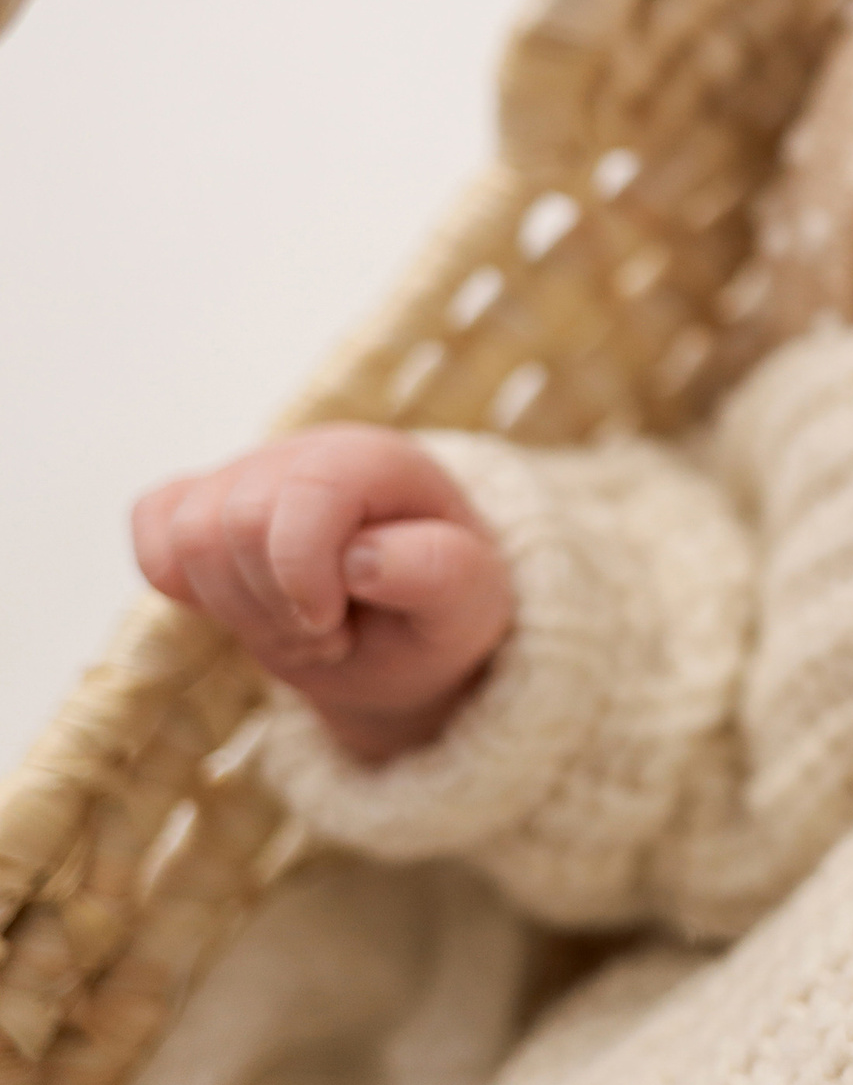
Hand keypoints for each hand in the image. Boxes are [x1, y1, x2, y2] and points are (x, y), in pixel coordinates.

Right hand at [132, 424, 512, 761]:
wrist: (403, 634)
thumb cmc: (438, 613)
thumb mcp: (468, 606)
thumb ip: (437, 573)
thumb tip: (363, 555)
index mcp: (381, 461)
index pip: (307, 492)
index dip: (302, 576)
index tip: (336, 624)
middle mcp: (310, 450)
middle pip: (234, 521)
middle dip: (272, 606)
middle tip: (326, 632)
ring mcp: (250, 470)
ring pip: (187, 535)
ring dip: (237, 607)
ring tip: (296, 624)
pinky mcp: (202, 498)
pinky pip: (152, 527)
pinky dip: (185, 584)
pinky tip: (248, 602)